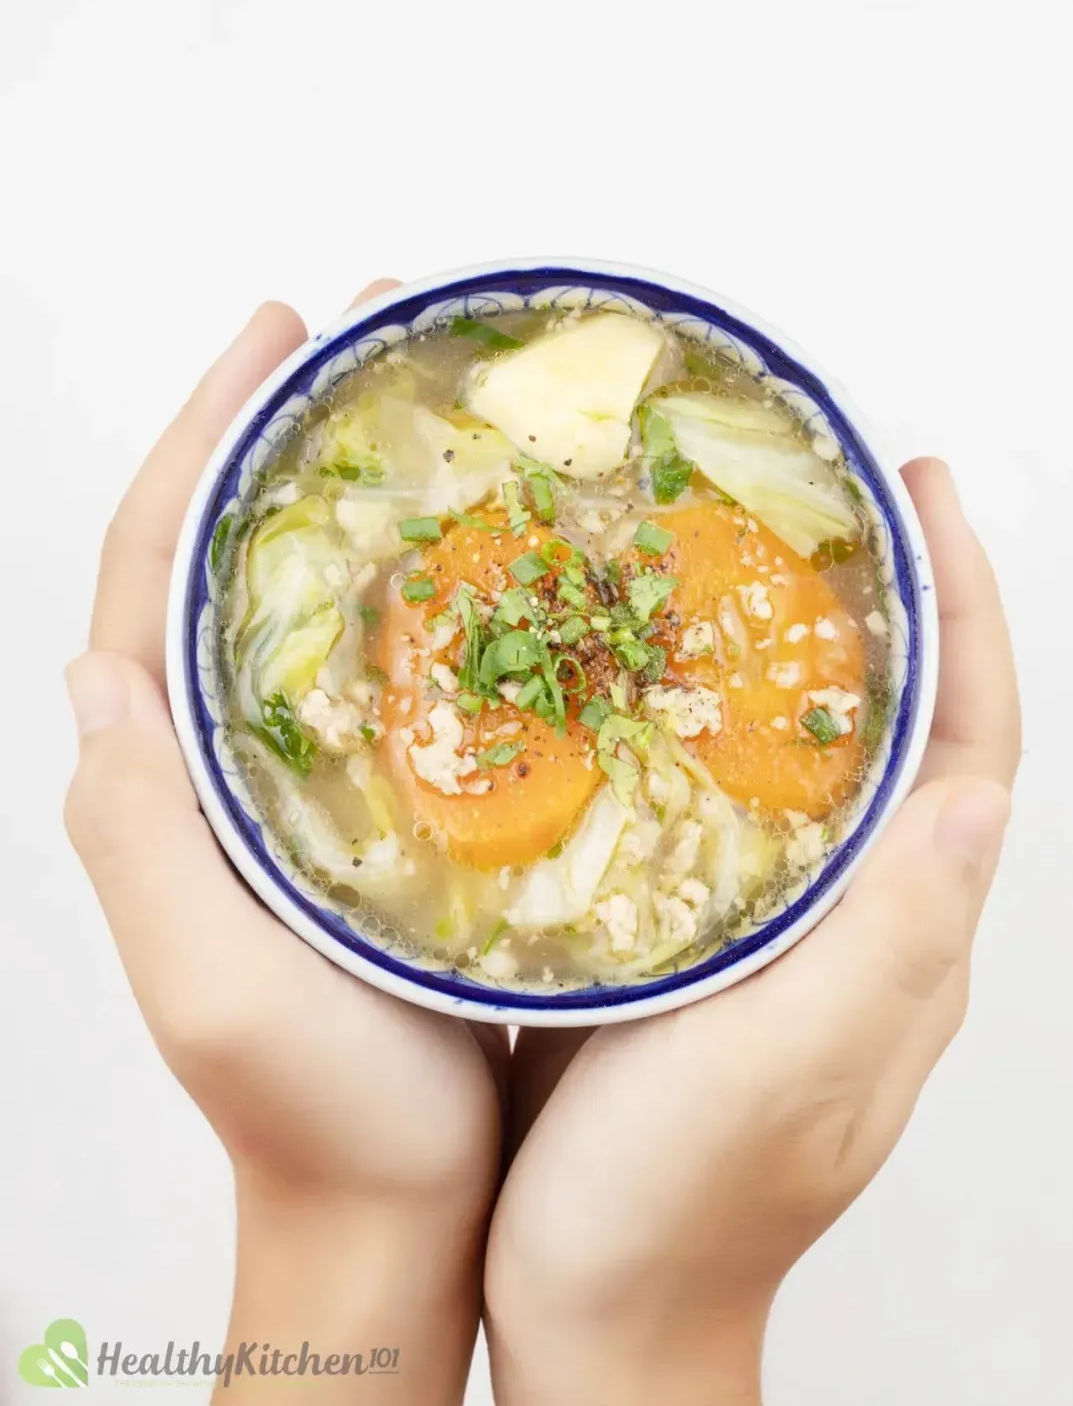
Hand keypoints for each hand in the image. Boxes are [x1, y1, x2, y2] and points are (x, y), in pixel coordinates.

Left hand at [64, 287, 505, 1403]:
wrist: (408, 1207)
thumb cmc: (316, 1114)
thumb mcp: (212, 990)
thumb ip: (143, 843)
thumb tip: (97, 675)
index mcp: (172, 779)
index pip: (157, 570)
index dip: (205, 440)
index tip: (276, 337)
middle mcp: (232, 761)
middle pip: (238, 556)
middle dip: (288, 430)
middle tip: (370, 334)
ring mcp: (314, 778)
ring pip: (326, 600)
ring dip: (367, 494)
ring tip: (439, 409)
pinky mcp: (395, 807)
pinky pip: (405, 670)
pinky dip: (440, 590)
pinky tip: (507, 552)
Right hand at [485, 460, 1019, 1405]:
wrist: (592, 1312)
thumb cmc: (677, 1214)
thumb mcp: (784, 1080)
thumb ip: (881, 951)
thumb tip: (970, 800)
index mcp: (899, 946)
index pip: (969, 749)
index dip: (962, 617)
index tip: (920, 500)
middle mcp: (859, 927)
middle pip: (904, 735)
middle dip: (887, 606)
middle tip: (824, 498)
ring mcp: (782, 936)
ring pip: (815, 760)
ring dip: (797, 649)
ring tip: (734, 553)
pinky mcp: (700, 943)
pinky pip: (729, 806)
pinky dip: (707, 723)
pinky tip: (641, 678)